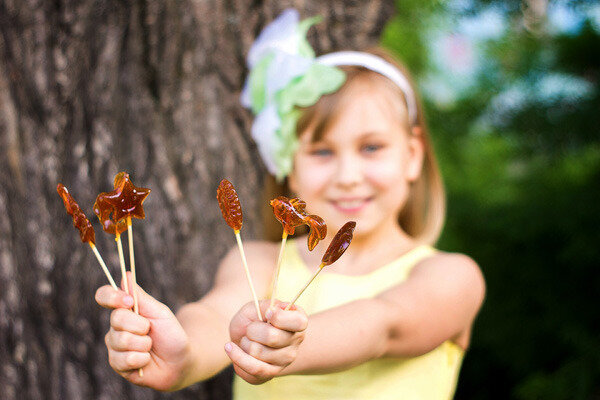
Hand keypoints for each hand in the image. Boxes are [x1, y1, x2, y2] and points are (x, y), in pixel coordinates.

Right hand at [95, 272, 190, 390]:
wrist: (180, 360)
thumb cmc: (170, 333)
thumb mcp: (159, 312)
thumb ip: (141, 297)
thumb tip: (126, 275)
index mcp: (124, 310)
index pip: (104, 296)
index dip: (112, 297)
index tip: (128, 301)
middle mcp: (116, 327)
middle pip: (117, 318)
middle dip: (141, 325)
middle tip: (150, 330)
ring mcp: (115, 346)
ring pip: (122, 340)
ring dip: (144, 343)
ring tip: (150, 347)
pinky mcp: (117, 364)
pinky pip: (125, 359)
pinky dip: (142, 358)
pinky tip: (146, 360)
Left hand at [226, 300, 307, 384]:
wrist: (244, 338)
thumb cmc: (253, 320)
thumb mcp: (257, 306)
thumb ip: (267, 305)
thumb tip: (279, 307)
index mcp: (298, 322)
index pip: (298, 322)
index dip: (280, 317)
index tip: (267, 313)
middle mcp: (295, 343)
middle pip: (271, 337)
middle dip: (252, 330)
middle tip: (251, 328)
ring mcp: (285, 361)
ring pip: (258, 352)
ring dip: (245, 343)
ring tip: (247, 339)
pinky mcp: (270, 374)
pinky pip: (252, 368)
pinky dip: (237, 356)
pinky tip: (230, 348)